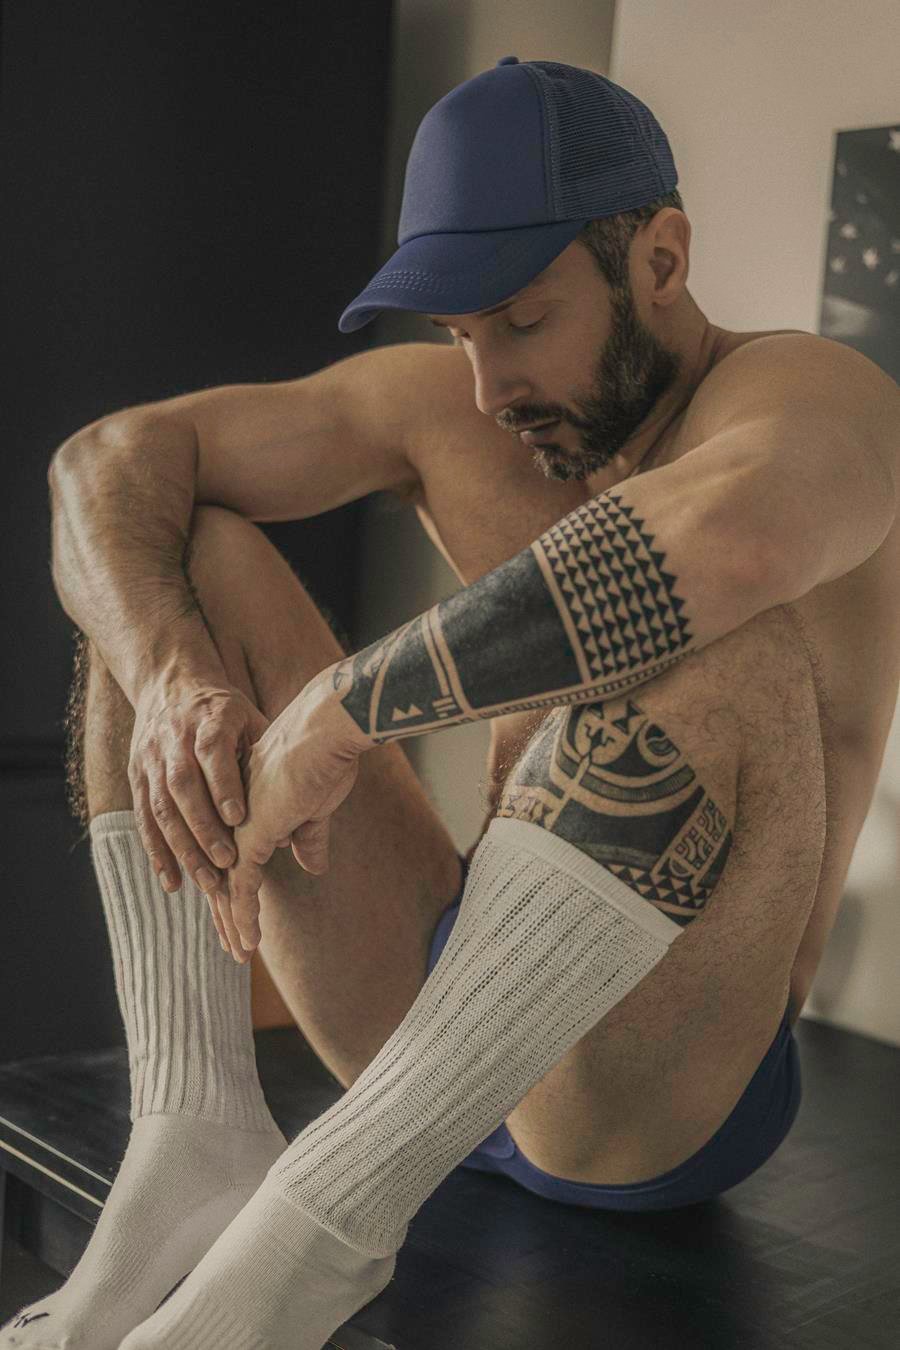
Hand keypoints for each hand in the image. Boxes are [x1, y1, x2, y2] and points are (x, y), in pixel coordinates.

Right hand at [129, 680, 271, 925]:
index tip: (240, 818)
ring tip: (207, 882)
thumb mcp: (252, 720)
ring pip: (161, 807)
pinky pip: (144, 820)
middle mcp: (174, 738)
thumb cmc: (227, 712)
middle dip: (203, 826)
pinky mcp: (137, 778)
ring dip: (182, 848)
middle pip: (182, 784)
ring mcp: (150, 759)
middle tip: (227, 861)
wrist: (173, 685)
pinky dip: (157, 853)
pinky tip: (173, 882)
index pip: (211, 750)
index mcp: (209, 718)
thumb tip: (295, 823)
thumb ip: (269, 764)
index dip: (223, 784)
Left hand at [215, 664, 373, 958]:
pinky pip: (241, 889)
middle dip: (229, 913)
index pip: (240, 856)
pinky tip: (246, 943)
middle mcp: (237, 820)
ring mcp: (238, 829)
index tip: (243, 914)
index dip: (242, 887)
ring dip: (233, 924)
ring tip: (238, 955)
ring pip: (229, 887)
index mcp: (250, 808)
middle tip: (233, 947)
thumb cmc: (327, 757)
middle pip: (228, 875)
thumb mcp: (317, 806)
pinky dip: (243, 918)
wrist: (325, 734)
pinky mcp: (249, 838)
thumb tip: (312, 865)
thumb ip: (308, 836)